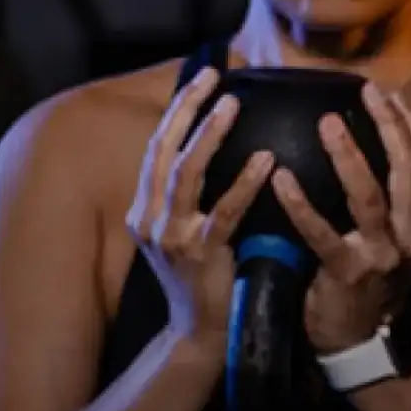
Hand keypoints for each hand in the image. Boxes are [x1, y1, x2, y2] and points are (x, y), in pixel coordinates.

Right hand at [128, 66, 275, 350]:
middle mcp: (149, 218)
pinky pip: (223, 211)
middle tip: (213, 75)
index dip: (178, 111)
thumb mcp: (183, 234)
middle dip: (186, 109)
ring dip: (209, 136)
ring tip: (232, 105)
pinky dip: (243, 182)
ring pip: (186, 174)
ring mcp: (171, 237)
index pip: (158, 149)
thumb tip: (210, 151)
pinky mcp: (199, 255)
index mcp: (144, 210)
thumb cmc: (202, 281)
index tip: (202, 77)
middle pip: (164, 151)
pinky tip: (265, 159)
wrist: (198, 335)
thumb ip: (189, 198)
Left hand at [270, 80, 410, 354]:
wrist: (359, 341)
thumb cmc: (371, 282)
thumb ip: (398, 199)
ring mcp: (383, 257)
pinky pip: (323, 234)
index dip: (409, 126)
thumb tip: (391, 141)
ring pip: (370, 198)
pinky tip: (281, 178)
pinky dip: (301, 205)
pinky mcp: (348, 275)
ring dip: (349, 157)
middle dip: (389, 128)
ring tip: (328, 123)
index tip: (388, 93)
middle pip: (407, 172)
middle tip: (368, 93)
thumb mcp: (398, 240)